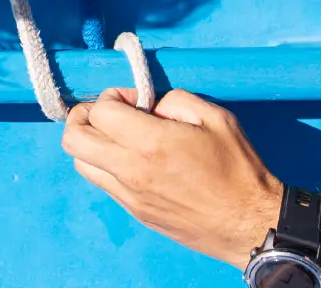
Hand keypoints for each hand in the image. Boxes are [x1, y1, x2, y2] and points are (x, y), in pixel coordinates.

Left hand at [63, 88, 283, 266]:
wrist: (248, 223)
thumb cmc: (238, 168)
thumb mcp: (215, 118)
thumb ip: (174, 100)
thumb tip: (146, 104)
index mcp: (152, 144)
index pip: (99, 112)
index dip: (111, 97)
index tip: (135, 99)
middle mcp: (131, 171)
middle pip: (73, 140)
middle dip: (83, 117)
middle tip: (110, 113)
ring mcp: (129, 196)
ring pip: (81, 164)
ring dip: (91, 143)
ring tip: (119, 136)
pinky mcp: (135, 212)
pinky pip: (103, 183)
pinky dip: (106, 164)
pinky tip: (133, 159)